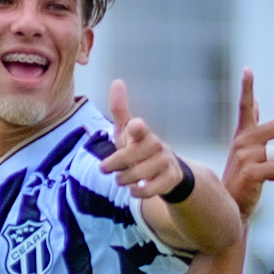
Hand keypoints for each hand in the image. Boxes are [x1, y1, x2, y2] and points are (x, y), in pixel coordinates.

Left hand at [99, 79, 184, 197]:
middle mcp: (156, 145)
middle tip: (103, 168)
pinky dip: (141, 192)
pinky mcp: (170, 178)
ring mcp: (165, 162)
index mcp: (143, 132)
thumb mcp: (127, 130)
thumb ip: (120, 110)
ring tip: (119, 180)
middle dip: (118, 161)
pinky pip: (154, 188)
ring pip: (144, 171)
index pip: (140, 128)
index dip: (137, 127)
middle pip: (137, 153)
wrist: (166, 170)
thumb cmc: (139, 147)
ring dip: (127, 178)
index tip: (135, 125)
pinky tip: (133, 191)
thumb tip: (118, 81)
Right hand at [223, 70, 273, 218]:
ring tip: (268, 175)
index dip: (247, 88)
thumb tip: (256, 103)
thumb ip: (254, 128)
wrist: (232, 207)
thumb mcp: (247, 151)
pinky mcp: (250, 172)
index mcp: (243, 136)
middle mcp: (243, 142)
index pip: (246, 107)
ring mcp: (246, 157)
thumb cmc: (243, 180)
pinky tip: (266, 183)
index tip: (248, 70)